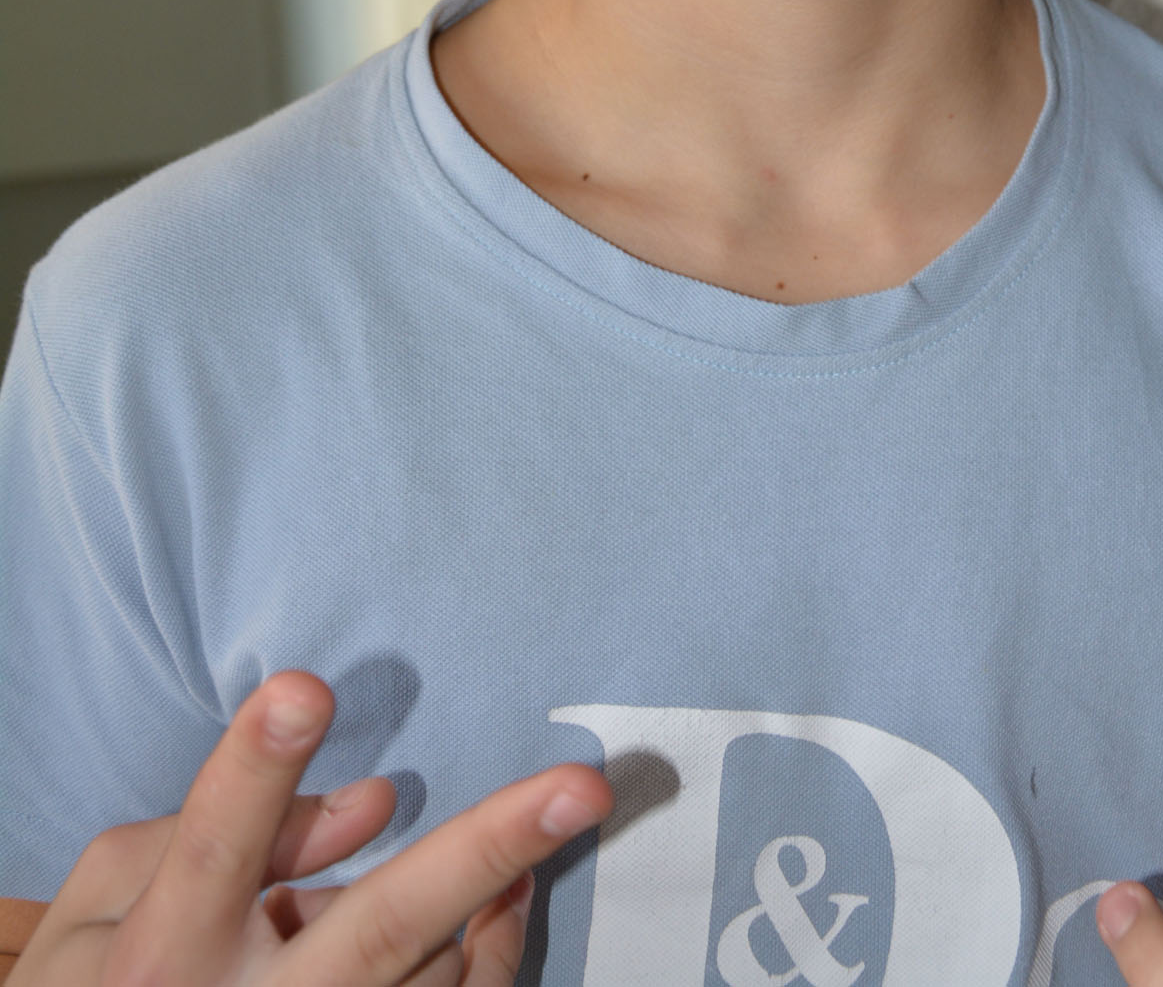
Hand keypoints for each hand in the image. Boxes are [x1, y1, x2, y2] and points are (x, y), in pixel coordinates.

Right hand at [11, 671, 610, 985]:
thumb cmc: (99, 984)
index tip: (305, 688)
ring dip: (494, 890)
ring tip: (545, 816)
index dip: (258, 770)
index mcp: (163, 957)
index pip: (216, 847)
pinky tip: (508, 893)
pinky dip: (493, 950)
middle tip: (582, 786)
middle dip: (486, 850)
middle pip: (381, 927)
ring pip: (437, 971)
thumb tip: (360, 802)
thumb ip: (199, 836)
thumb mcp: (98, 911)